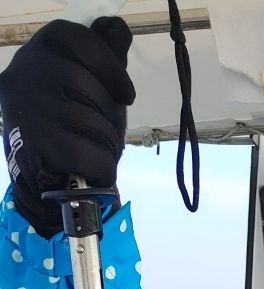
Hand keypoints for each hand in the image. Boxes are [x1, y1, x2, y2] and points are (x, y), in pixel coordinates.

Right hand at [0, 17, 134, 236]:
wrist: (41, 175)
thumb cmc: (68, 123)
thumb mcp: (85, 83)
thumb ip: (102, 58)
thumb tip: (118, 28)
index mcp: (39, 52)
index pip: (75, 38)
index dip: (109, 65)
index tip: (126, 94)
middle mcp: (26, 75)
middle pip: (86, 85)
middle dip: (109, 115)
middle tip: (106, 131)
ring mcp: (30, 111)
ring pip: (91, 121)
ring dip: (107, 143)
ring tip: (96, 149)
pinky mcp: (36, 147)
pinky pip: (89, 154)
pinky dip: (102, 167)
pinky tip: (94, 168)